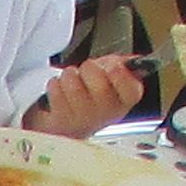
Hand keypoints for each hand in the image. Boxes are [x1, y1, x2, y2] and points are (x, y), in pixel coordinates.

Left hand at [31, 53, 145, 138]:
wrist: (71, 125)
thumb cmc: (93, 98)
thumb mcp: (113, 79)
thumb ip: (123, 65)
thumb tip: (130, 61)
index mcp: (123, 102)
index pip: (131, 90)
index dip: (121, 76)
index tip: (113, 67)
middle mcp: (105, 113)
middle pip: (98, 81)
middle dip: (89, 68)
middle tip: (87, 72)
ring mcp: (82, 119)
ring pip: (73, 81)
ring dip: (69, 74)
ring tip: (72, 81)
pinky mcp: (60, 120)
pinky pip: (55, 88)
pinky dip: (55, 84)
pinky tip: (61, 92)